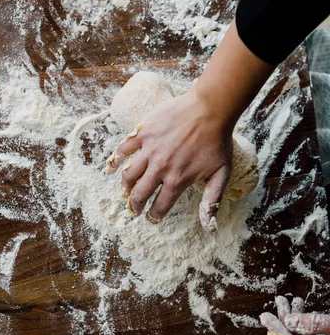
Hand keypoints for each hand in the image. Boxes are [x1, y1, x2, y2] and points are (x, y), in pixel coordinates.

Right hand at [107, 85, 233, 229]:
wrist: (210, 109)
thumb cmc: (218, 141)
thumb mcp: (221, 173)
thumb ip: (212, 200)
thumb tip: (208, 225)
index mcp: (177, 180)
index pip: (160, 205)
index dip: (154, 215)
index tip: (152, 218)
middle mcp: (160, 168)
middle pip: (140, 193)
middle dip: (135, 205)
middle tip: (134, 209)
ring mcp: (150, 149)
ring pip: (129, 174)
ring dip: (125, 186)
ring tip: (126, 191)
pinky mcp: (144, 133)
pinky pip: (124, 148)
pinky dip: (116, 158)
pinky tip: (113, 165)